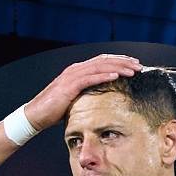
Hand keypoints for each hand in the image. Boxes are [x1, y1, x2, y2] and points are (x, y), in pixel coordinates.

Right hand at [21, 53, 145, 133]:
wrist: (36, 115)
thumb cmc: (54, 110)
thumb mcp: (74, 100)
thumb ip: (86, 95)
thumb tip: (101, 101)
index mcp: (78, 71)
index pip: (102, 61)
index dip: (118, 61)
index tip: (133, 64)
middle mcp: (76, 69)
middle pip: (104, 61)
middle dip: (123, 61)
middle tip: (139, 65)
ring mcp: (72, 76)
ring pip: (100, 67)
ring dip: (118, 67)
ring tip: (133, 70)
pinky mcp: (69, 85)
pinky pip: (90, 78)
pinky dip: (104, 75)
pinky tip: (117, 75)